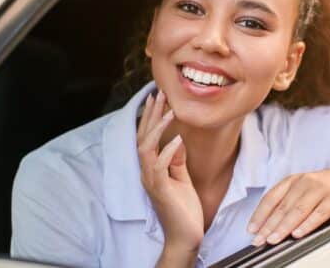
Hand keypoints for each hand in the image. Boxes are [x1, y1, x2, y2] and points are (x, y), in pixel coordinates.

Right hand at [137, 90, 203, 252]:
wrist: (186, 236)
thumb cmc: (184, 209)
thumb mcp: (182, 178)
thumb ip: (177, 160)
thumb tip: (178, 139)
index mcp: (151, 168)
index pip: (147, 136)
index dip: (151, 117)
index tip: (159, 97)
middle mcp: (147, 172)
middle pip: (143, 137)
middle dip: (151, 114)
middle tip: (159, 93)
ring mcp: (151, 181)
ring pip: (146, 148)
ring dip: (158, 128)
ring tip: (170, 111)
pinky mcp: (160, 190)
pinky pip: (159, 166)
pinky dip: (168, 151)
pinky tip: (177, 140)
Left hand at [247, 166, 329, 245]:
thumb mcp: (305, 187)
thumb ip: (290, 200)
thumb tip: (272, 222)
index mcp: (293, 180)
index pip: (271, 198)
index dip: (260, 214)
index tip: (251, 229)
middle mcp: (303, 183)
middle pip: (282, 207)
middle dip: (268, 226)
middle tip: (258, 240)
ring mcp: (319, 189)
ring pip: (297, 211)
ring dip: (283, 227)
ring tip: (273, 239)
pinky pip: (318, 213)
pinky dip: (307, 224)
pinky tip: (298, 234)